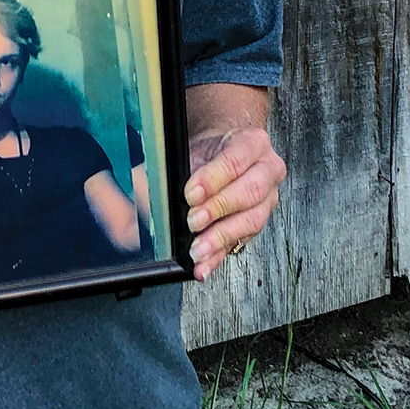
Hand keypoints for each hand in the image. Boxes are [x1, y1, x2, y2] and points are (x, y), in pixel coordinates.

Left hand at [184, 127, 284, 281]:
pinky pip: (239, 243)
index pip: (236, 160)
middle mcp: (267, 171)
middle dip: (218, 209)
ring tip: (198, 249)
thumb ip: (169, 166)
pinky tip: (203, 264)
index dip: (213, 179)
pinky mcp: (257, 224)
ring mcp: (267, 199)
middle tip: (193, 221)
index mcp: (252, 144)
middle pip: (250, 191)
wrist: (222, 155)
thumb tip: (142, 184)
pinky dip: (218, 256)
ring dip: (220, 237)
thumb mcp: (191, 148)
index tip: (190, 194)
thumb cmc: (210, 152)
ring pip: (251, 220)